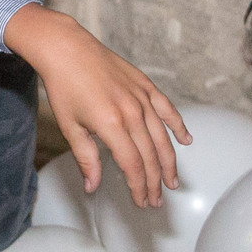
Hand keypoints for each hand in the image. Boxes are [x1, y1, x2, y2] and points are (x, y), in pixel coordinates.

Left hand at [6, 7, 189, 207]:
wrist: (67, 49)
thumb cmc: (64, 87)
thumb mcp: (70, 127)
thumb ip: (86, 158)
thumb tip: (93, 187)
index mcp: (111, 125)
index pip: (133, 165)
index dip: (139, 187)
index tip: (141, 202)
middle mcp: (131, 112)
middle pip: (150, 156)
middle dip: (154, 182)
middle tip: (157, 200)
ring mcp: (141, 97)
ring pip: (162, 137)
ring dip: (169, 162)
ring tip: (173, 182)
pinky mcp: (145, 85)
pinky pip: (167, 108)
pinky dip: (178, 125)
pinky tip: (186, 140)